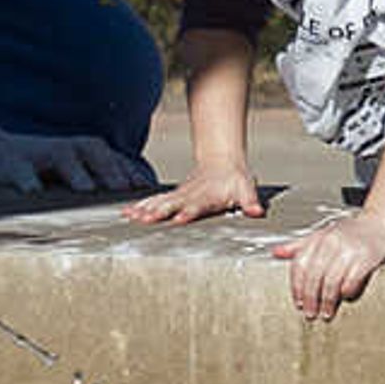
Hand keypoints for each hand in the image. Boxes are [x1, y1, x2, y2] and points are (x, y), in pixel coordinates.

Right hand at [0, 126, 153, 193]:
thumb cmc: (37, 167)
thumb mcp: (70, 173)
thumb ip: (98, 182)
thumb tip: (133, 205)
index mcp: (87, 151)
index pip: (118, 163)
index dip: (135, 178)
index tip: (153, 197)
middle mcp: (70, 148)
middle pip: (98, 157)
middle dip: (115, 175)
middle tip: (130, 195)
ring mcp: (41, 153)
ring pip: (65, 160)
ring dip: (77, 175)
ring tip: (88, 192)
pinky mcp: (14, 163)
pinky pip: (24, 174)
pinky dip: (30, 182)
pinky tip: (33, 194)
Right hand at [121, 162, 265, 227]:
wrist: (223, 163)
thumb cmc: (235, 180)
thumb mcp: (246, 189)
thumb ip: (250, 201)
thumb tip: (257, 212)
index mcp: (207, 197)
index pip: (197, 206)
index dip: (188, 212)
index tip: (178, 220)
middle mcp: (190, 195)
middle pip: (172, 204)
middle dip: (159, 212)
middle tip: (145, 220)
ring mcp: (179, 195)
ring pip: (159, 202)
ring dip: (144, 209)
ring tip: (130, 217)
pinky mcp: (173, 196)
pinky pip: (154, 201)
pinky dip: (140, 206)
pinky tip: (126, 213)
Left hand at [275, 210, 384, 320]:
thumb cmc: (354, 233)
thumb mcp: (325, 235)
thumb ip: (301, 246)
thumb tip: (276, 253)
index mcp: (321, 237)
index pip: (300, 265)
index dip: (296, 287)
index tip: (298, 303)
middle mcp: (334, 241)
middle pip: (314, 276)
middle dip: (311, 299)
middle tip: (310, 314)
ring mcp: (352, 248)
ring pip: (332, 282)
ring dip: (327, 302)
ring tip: (326, 313)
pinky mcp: (370, 256)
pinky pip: (353, 281)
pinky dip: (348, 293)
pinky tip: (346, 297)